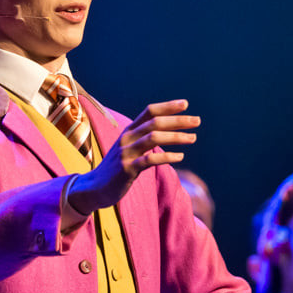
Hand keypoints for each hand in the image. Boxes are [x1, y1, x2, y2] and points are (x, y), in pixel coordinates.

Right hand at [67, 100, 197, 216]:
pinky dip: (167, 156)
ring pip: (153, 138)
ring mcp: (126, 153)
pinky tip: (180, 157)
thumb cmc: (116, 168)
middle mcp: (126, 138)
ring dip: (176, 137)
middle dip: (177, 121)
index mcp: (128, 131)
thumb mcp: (129, 149)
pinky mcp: (126, 169)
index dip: (167, 106)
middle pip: (155, 123)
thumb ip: (144, 139)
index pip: (149, 112)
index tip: (186, 104)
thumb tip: (167, 133)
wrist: (95, 188)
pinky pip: (149, 160)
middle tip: (197, 121)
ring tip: (193, 138)